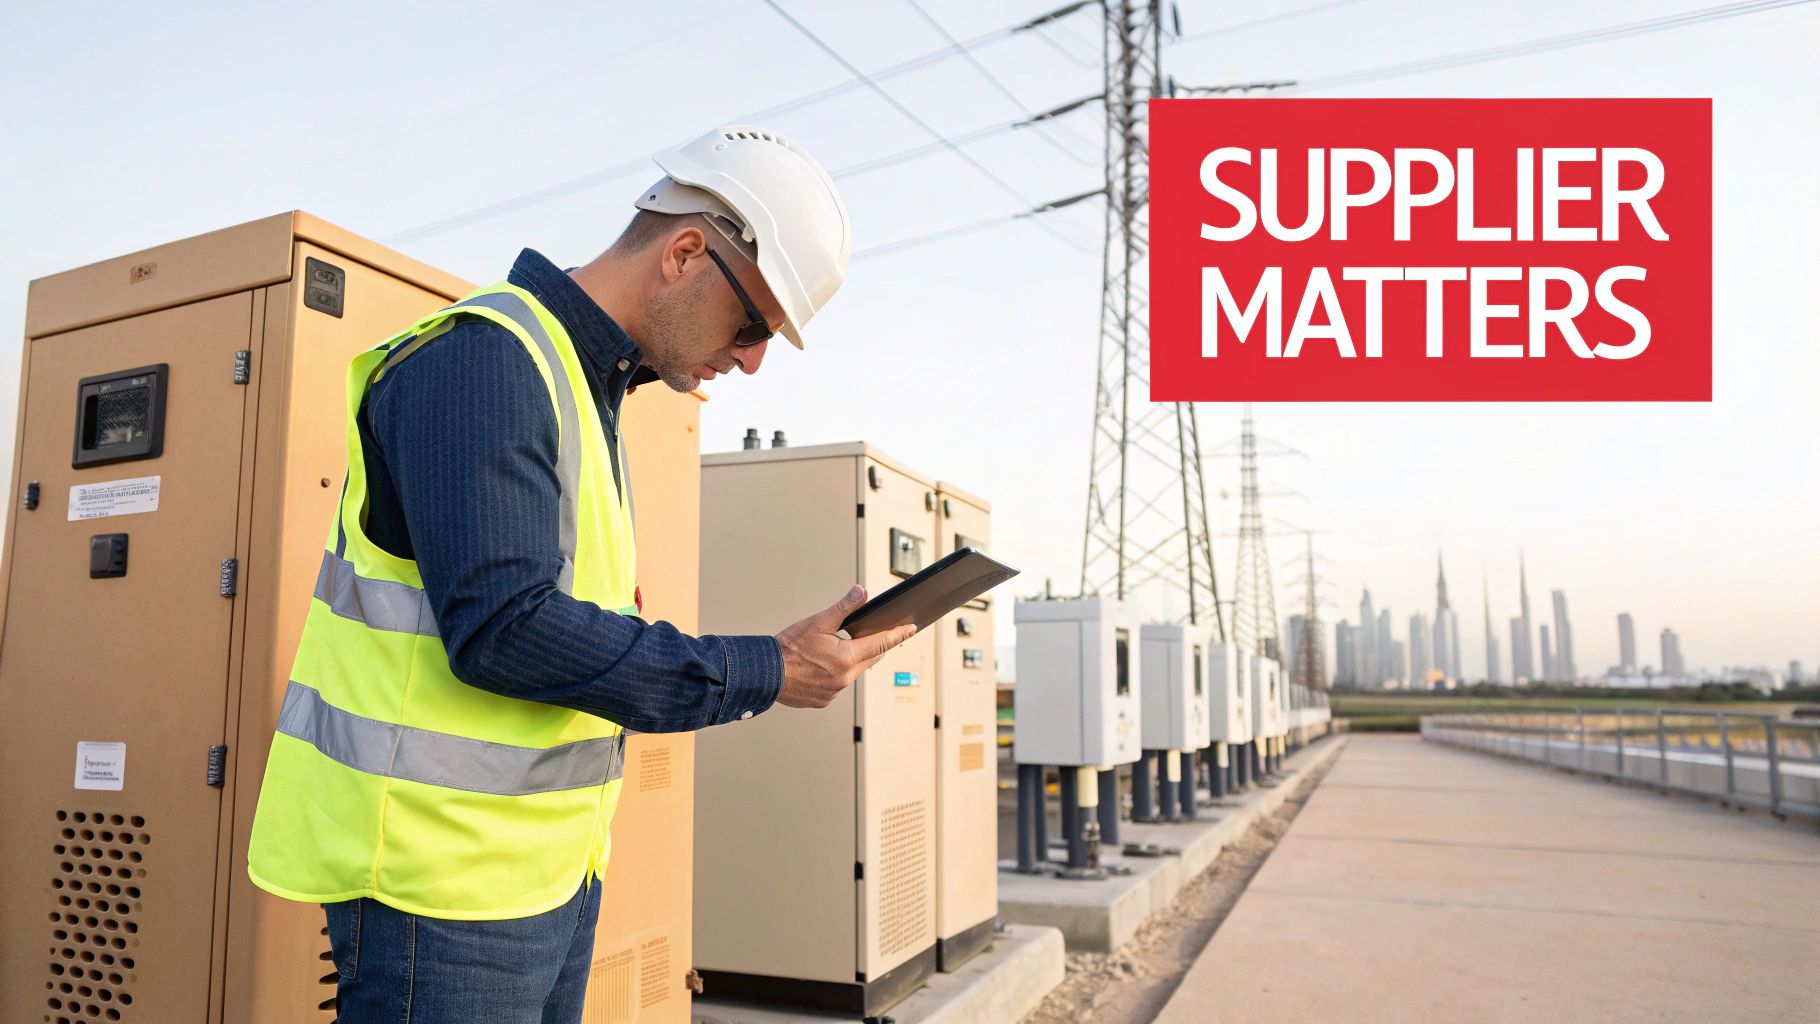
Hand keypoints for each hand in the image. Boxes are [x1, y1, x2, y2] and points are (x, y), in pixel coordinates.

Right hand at [774, 585, 916, 708]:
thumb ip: (844, 608)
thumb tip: (861, 592)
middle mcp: (845, 678)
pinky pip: (837, 686)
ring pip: (853, 673)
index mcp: (846, 657)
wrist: (765, 673)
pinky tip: (820, 667)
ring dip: (849, 661)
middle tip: (867, 635)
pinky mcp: (823, 700)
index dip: (898, 634)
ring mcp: (834, 692)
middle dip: (871, 647)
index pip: (882, 643)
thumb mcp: (818, 622)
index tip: (911, 629)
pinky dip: (834, 675)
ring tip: (830, 652)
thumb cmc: (788, 648)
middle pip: (869, 659)